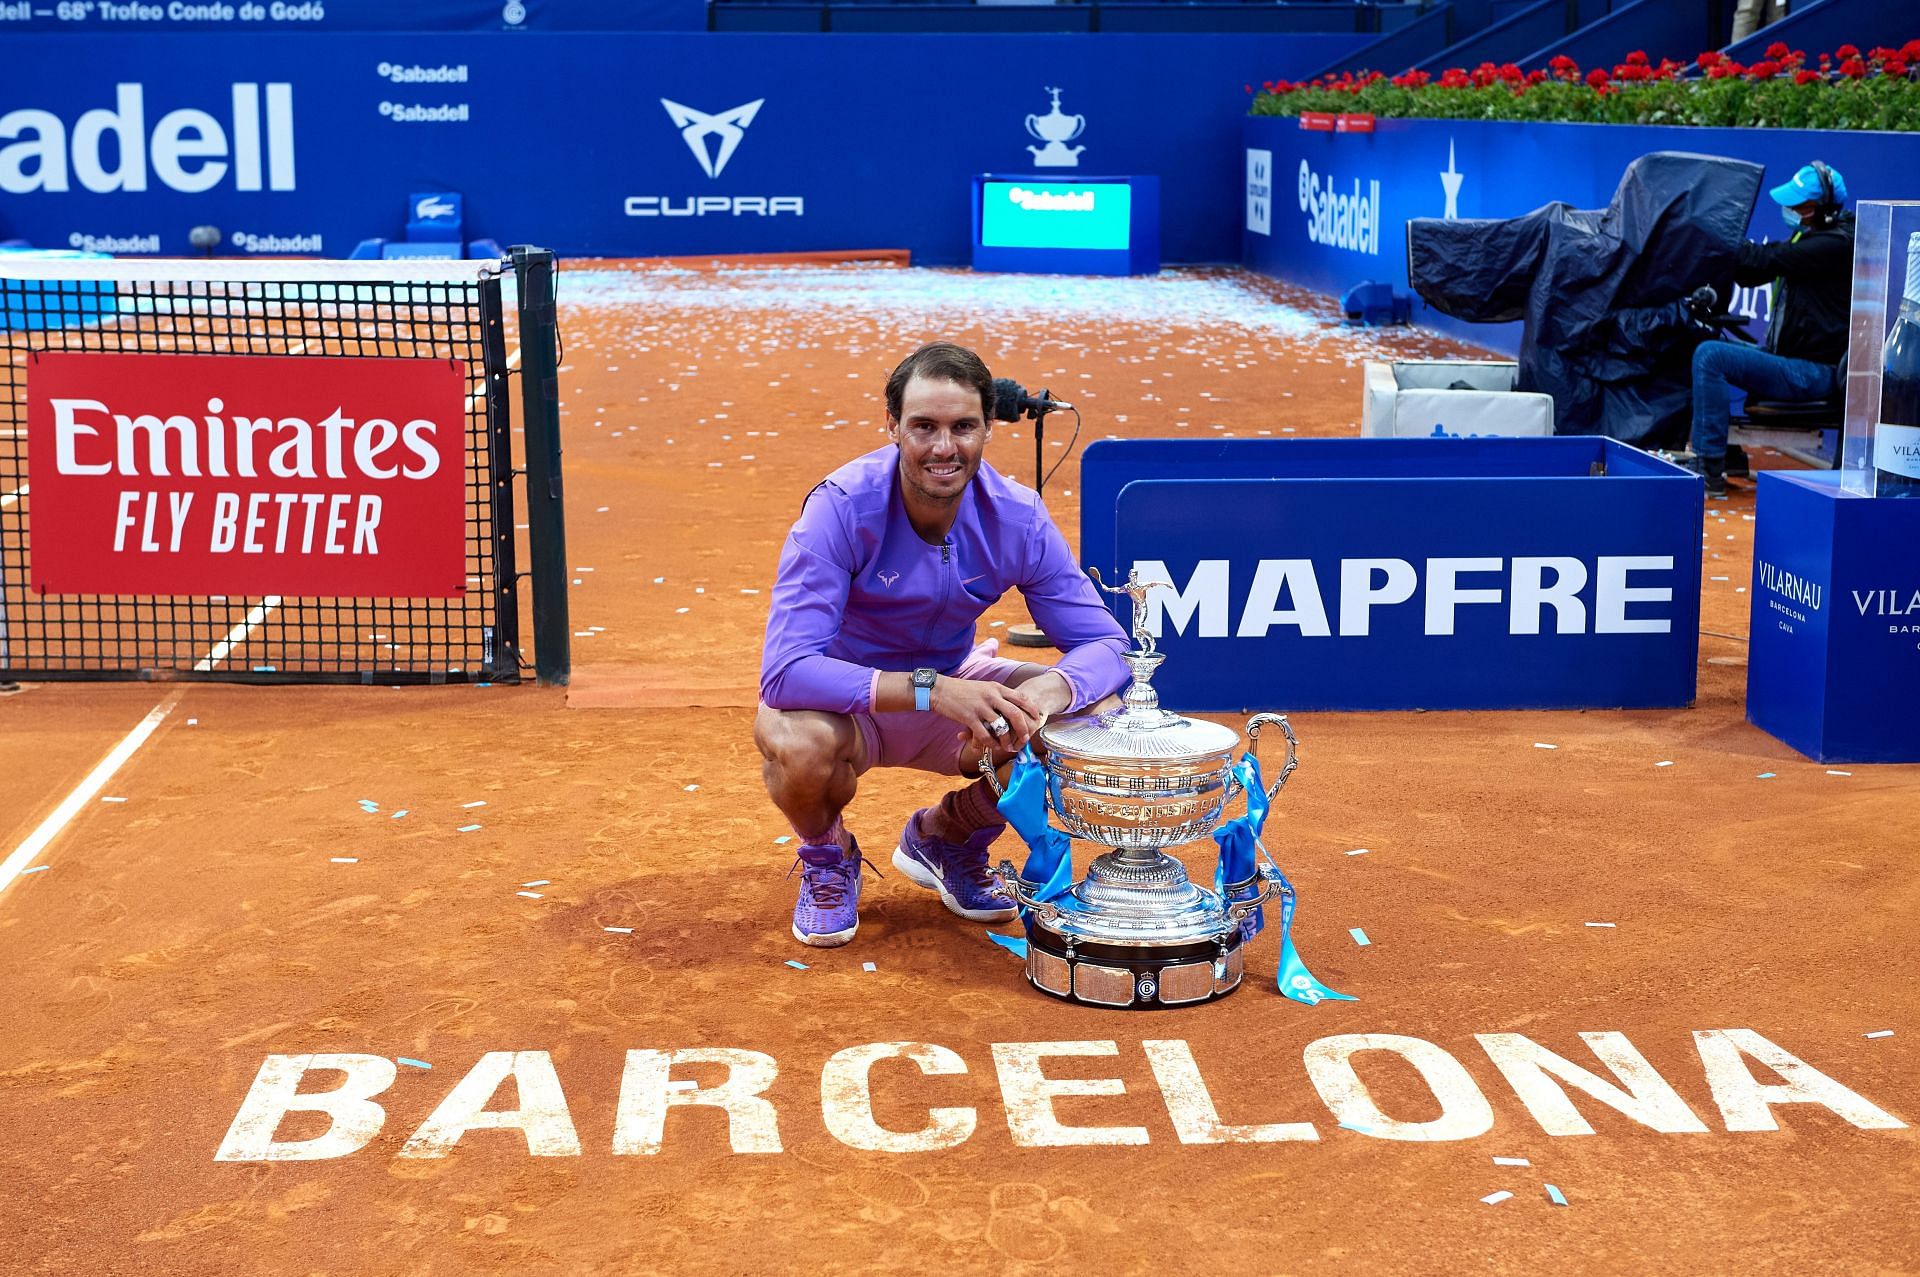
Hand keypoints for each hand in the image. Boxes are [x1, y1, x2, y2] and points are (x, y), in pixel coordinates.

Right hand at [931, 676, 1045, 758]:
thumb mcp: (983, 687)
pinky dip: (990, 743)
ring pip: (1000, 727)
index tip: (1037, 717)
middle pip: (1014, 713)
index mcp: (996, 688)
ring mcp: (980, 707)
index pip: (1020, 697)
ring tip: (1008, 747)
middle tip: (1025, 738)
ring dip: (1006, 740)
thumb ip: (997, 695)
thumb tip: (1010, 704)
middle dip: (1023, 728)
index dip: (1031, 709)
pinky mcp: (969, 717)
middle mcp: (990, 696)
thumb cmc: (962, 690)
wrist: (940, 689)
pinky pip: (984, 734)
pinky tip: (992, 747)